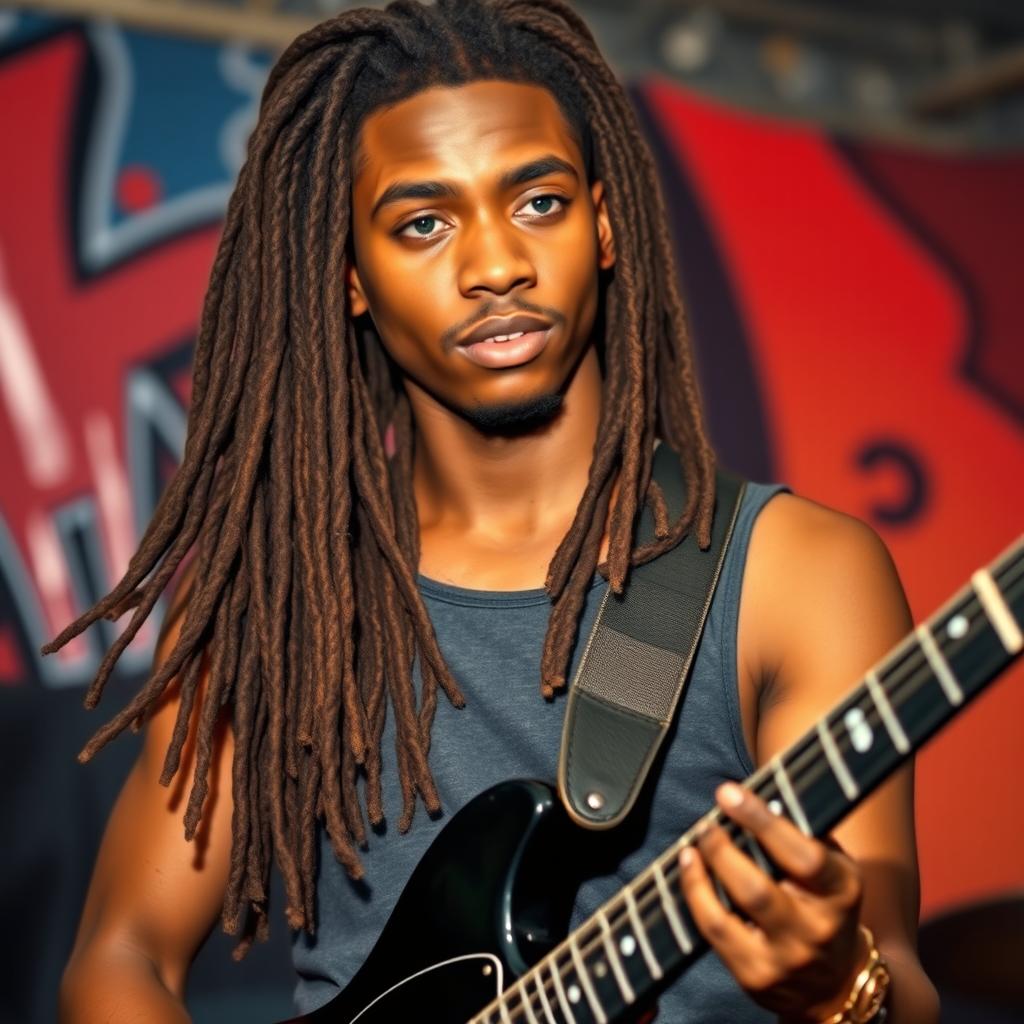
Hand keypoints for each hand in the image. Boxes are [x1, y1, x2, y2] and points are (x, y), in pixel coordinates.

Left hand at [678, 781, 866, 1021]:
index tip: (728, 792)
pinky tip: (690, 869)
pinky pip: (712, 932)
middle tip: (707, 824)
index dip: (761, 821)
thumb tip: (754, 794)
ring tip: (694, 845)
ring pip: (727, 915)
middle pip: (757, 890)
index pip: (803, 856)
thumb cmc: (825, 903)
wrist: (835, 981)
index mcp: (840, 892)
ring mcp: (783, 959)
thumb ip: (802, 832)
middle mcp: (815, 931)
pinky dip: (694, 894)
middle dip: (722, 850)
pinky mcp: (753, 977)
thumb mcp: (833, 866)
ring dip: (700, 873)